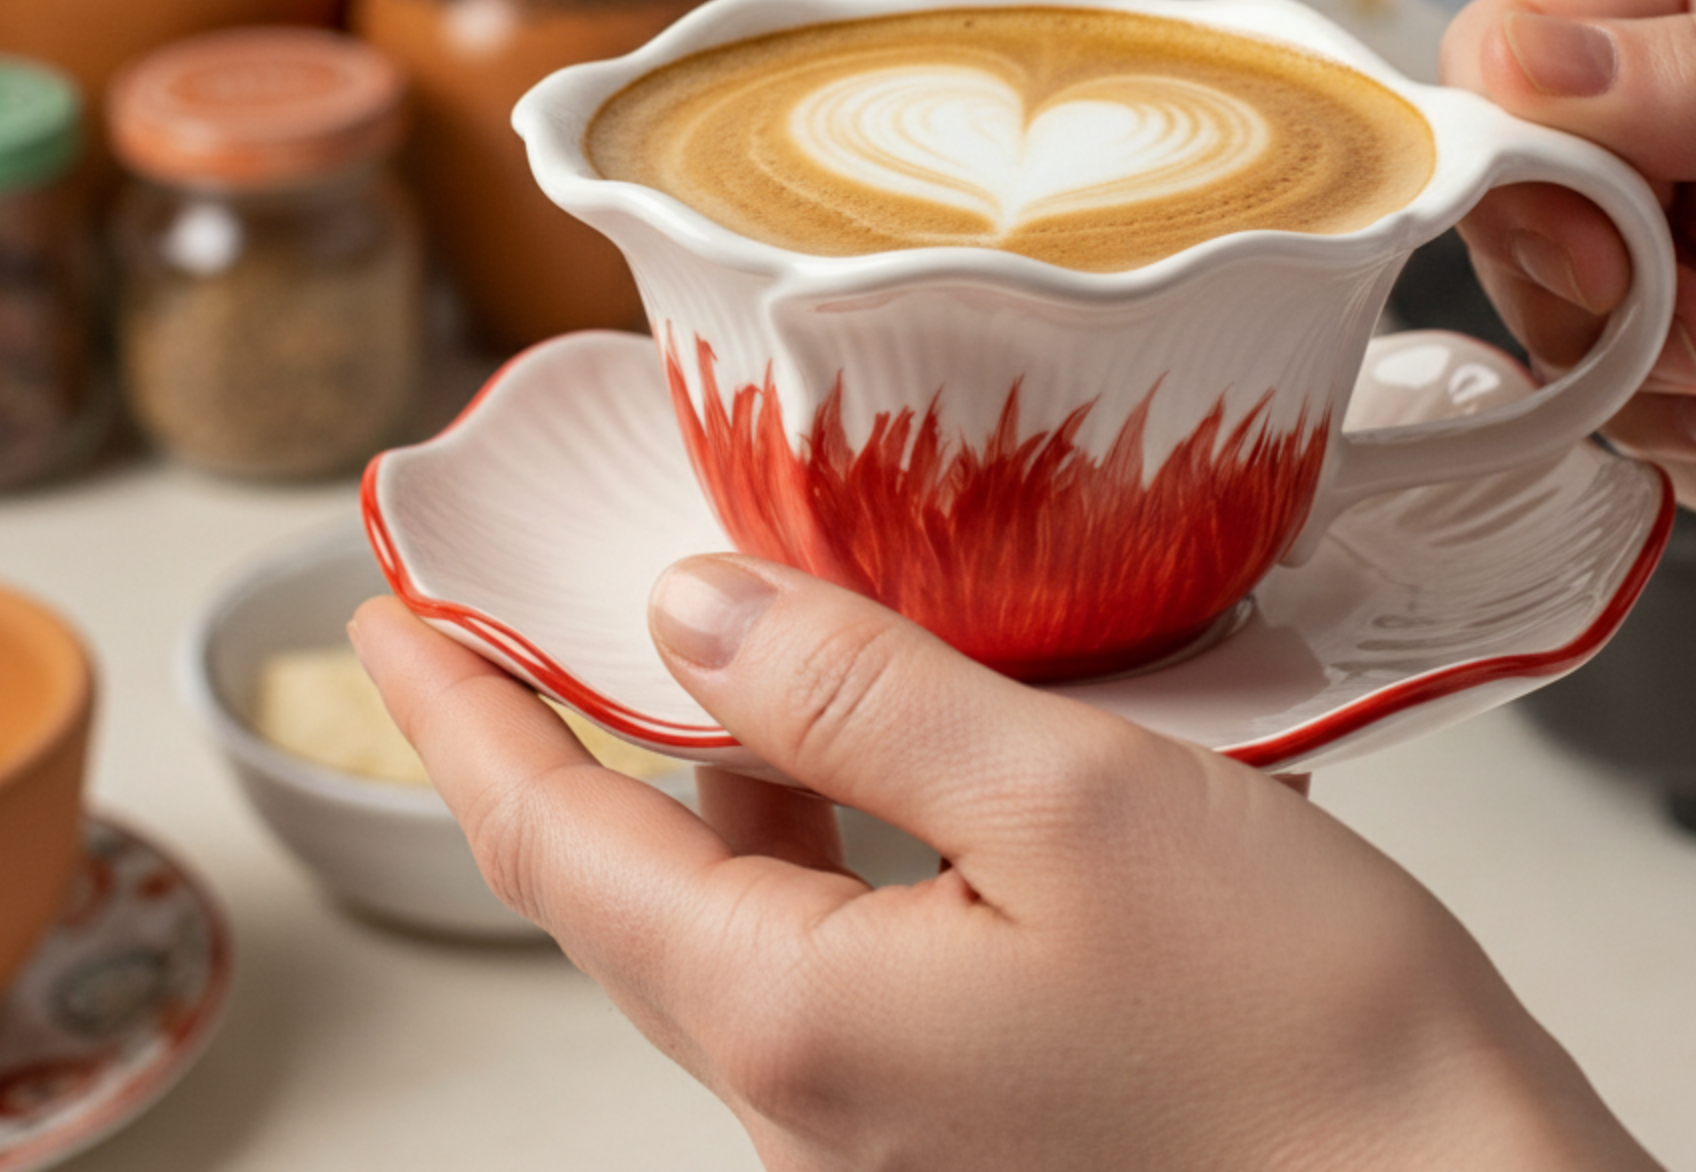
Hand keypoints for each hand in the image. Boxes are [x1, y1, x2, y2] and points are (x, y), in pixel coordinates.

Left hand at [351, 563, 1654, 1170]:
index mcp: (797, 1015)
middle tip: (512, 595)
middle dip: (548, 726)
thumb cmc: (1307, 1041)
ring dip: (696, 753)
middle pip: (620, 874)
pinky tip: (874, 721)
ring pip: (732, 892)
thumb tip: (685, 618)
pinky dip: (814, 801)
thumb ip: (862, 696)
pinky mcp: (966, 1086)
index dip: (453, 711)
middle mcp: (812, 1083)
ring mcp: (886, 1099)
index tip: (388, 606)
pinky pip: (832, 920)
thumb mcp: (1068, 806)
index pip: (552, 841)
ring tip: (695, 619)